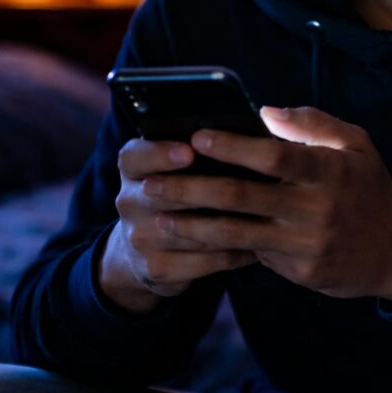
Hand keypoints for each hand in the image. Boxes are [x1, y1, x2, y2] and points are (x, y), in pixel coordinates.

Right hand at [98, 137, 255, 312]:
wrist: (146, 247)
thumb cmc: (177, 188)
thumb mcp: (174, 163)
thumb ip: (201, 146)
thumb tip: (253, 123)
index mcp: (132, 167)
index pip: (135, 156)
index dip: (161, 153)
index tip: (189, 151)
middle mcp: (128, 201)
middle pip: (162, 194)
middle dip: (200, 190)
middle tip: (238, 186)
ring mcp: (139, 238)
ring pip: (187, 231)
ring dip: (226, 225)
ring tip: (263, 216)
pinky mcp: (155, 269)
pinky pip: (201, 262)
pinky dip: (231, 254)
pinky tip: (257, 246)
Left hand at [150, 106, 391, 302]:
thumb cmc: (369, 187)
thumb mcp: (355, 144)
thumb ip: (311, 124)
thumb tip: (263, 111)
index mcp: (327, 171)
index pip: (273, 156)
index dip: (233, 146)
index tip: (196, 136)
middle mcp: (314, 209)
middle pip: (243, 198)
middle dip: (193, 190)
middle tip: (153, 183)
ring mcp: (306, 244)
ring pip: (238, 234)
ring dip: (193, 226)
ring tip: (158, 218)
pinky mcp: (300, 273)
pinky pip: (252, 255)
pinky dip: (219, 247)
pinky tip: (189, 240)